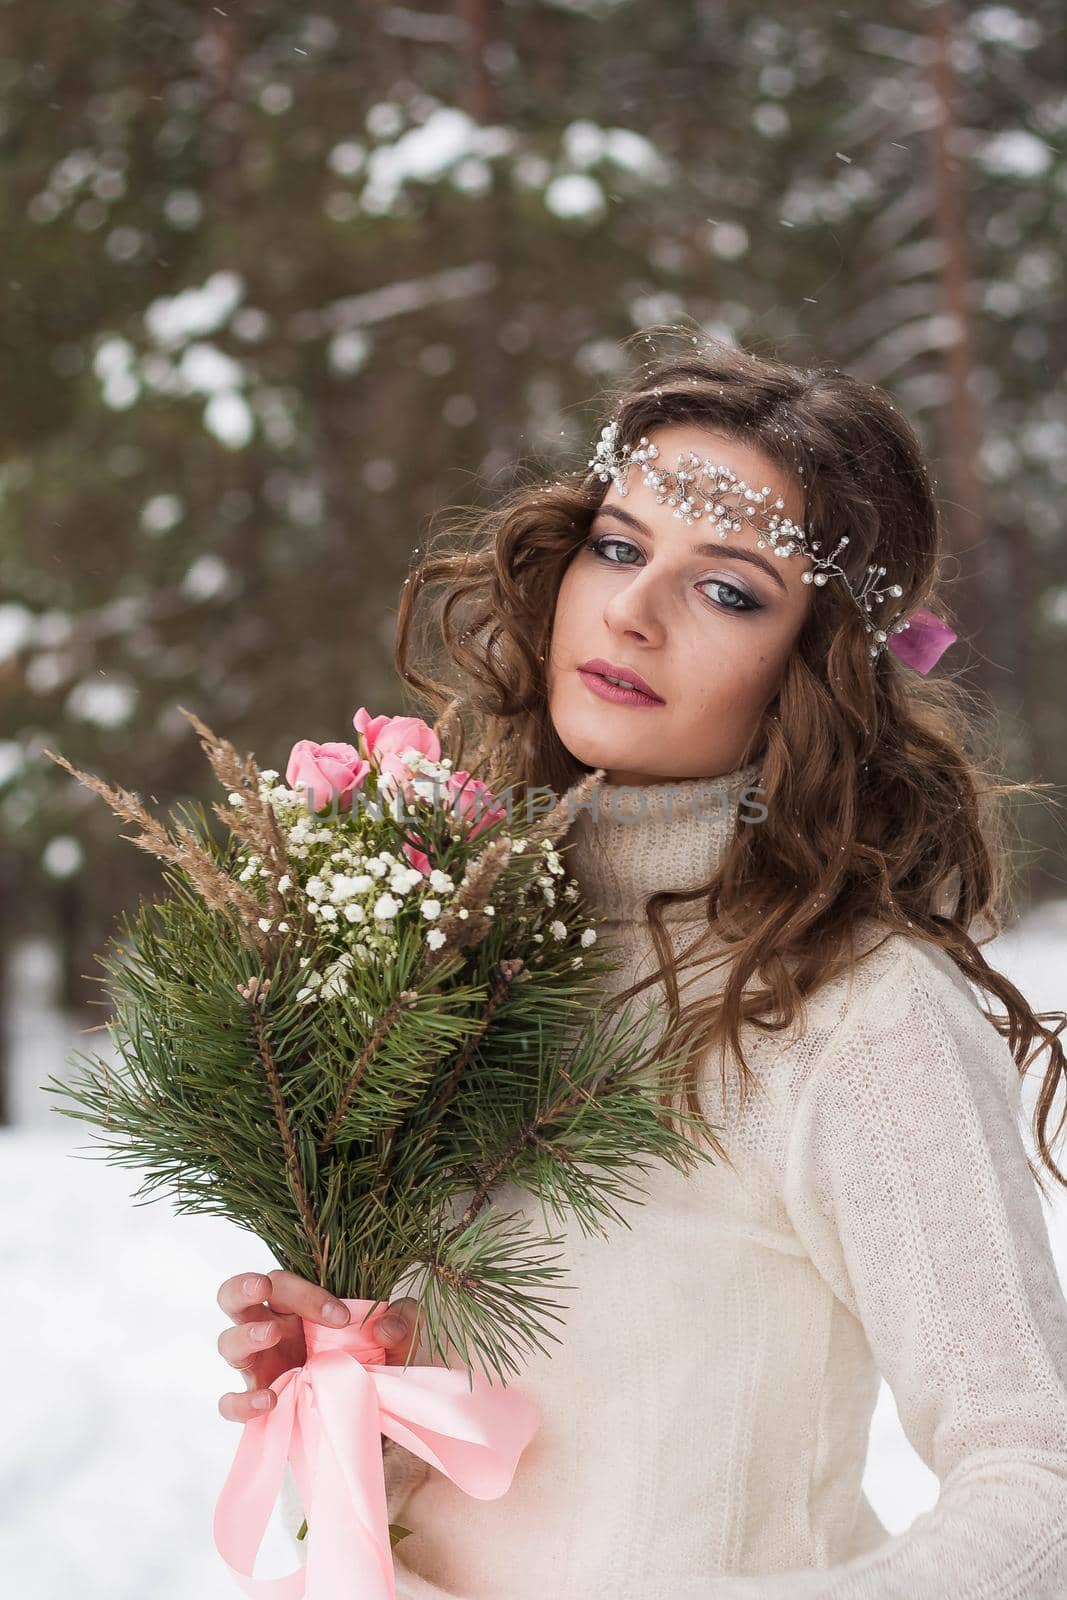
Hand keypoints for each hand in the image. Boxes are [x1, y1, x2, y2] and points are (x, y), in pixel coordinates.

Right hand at [216, 1268, 423, 1422]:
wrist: (377, 1409)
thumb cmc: (378, 1357)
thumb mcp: (401, 1334)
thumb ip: (402, 1321)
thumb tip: (386, 1328)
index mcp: (298, 1304)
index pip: (284, 1283)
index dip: (307, 1293)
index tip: (342, 1317)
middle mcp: (272, 1329)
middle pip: (234, 1297)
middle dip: (243, 1287)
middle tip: (263, 1287)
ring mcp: (262, 1366)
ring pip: (228, 1344)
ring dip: (245, 1336)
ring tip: (271, 1336)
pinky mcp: (260, 1403)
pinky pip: (231, 1404)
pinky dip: (241, 1402)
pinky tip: (268, 1400)